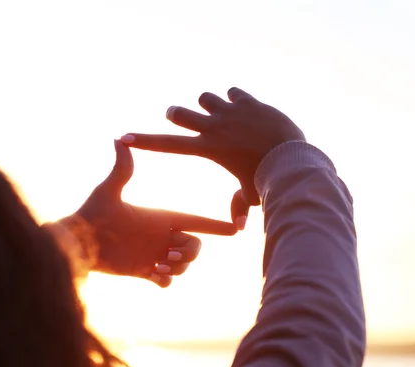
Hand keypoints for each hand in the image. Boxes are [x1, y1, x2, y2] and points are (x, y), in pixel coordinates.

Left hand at [68, 140, 235, 287]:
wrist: (77, 242)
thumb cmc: (91, 214)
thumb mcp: (108, 190)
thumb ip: (121, 168)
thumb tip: (119, 139)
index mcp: (160, 218)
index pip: (195, 221)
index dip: (215, 225)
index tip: (234, 228)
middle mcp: (160, 236)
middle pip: (194, 246)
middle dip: (191, 251)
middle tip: (170, 252)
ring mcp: (153, 254)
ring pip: (183, 264)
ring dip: (178, 266)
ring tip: (159, 265)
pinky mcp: (142, 271)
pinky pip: (166, 280)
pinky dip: (165, 280)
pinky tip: (154, 275)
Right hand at [121, 87, 305, 229]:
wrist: (291, 158)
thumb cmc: (268, 180)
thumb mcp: (249, 196)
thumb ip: (240, 206)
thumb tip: (238, 228)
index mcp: (207, 149)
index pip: (167, 145)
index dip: (144, 141)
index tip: (124, 136)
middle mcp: (213, 126)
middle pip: (180, 112)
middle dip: (176, 114)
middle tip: (180, 117)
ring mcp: (230, 111)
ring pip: (205, 97)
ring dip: (208, 105)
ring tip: (222, 115)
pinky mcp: (248, 101)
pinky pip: (233, 91)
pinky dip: (235, 99)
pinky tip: (245, 108)